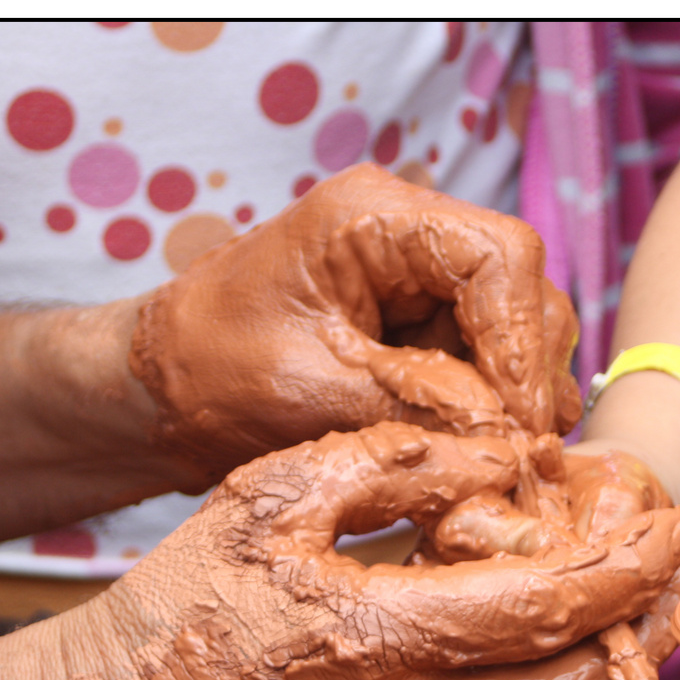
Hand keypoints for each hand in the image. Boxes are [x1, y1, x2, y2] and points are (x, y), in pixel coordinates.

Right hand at [65, 423, 679, 679]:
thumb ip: (394, 464)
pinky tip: (540, 625)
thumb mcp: (270, 498)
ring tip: (619, 583)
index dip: (627, 565)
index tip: (668, 517)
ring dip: (608, 655)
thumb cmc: (177, 606)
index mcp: (379, 640)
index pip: (553, 611)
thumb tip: (503, 456)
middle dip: (647, 620)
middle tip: (665, 555)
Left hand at [130, 164, 580, 489]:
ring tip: (495, 461)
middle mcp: (406, 234)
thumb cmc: (207, 375)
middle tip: (521, 455)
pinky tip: (475, 454)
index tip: (524, 421)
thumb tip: (513, 442)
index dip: (522, 341)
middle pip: (521, 290)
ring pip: (512, 330)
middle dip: (524, 375)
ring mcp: (414, 279)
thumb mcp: (312, 394)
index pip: (500, 256)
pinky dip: (487, 410)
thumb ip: (418, 408)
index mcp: (373, 218)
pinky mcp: (414, 325)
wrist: (155, 395)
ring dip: (511, 398)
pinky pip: (481, 362)